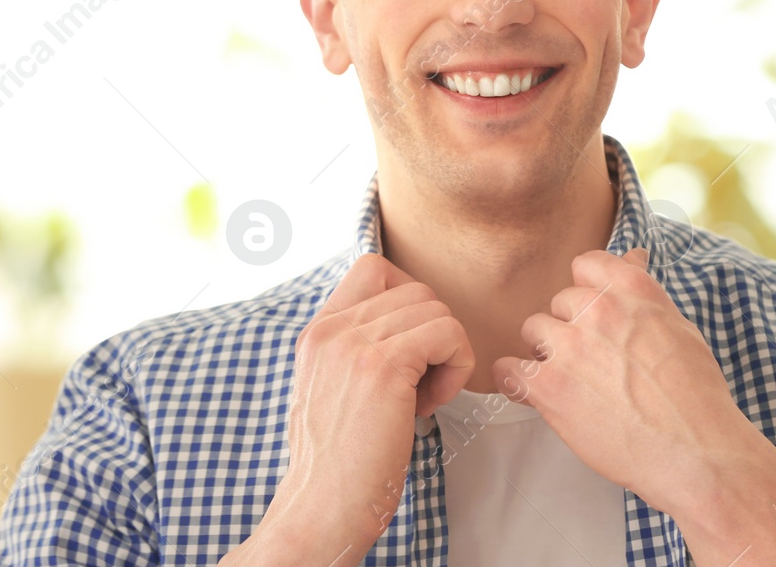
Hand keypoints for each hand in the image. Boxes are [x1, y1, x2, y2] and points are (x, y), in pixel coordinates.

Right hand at [234, 254, 473, 565]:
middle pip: (417, 290)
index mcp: (318, 331)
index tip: (411, 347)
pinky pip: (449, 334)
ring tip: (424, 398)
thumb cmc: (338, 462)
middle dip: (433, 335)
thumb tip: (410, 327)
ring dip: (447, 354)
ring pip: (437, 309)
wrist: (322, 507)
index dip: (408, 298)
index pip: (373, 267)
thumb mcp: (332, 388)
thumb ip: (356, 350)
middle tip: (420, 386)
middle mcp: (331, 328)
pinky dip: (457, 366)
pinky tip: (432, 403)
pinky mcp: (384, 366)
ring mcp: (354, 343)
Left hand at [491, 248, 761, 519]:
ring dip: (546, 352)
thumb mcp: (679, 328)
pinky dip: (516, 380)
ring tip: (570, 381)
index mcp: (631, 290)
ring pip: (534, 330)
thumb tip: (632, 257)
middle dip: (571, 327)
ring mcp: (569, 347)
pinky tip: (534, 394)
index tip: (594, 312)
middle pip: (559, 301)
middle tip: (591, 360)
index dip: (588, 290)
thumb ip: (644, 294)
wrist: (695, 451)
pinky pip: (508, 369)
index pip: (586, 264)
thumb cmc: (695, 396)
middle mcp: (597, 309)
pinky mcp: (549, 386)